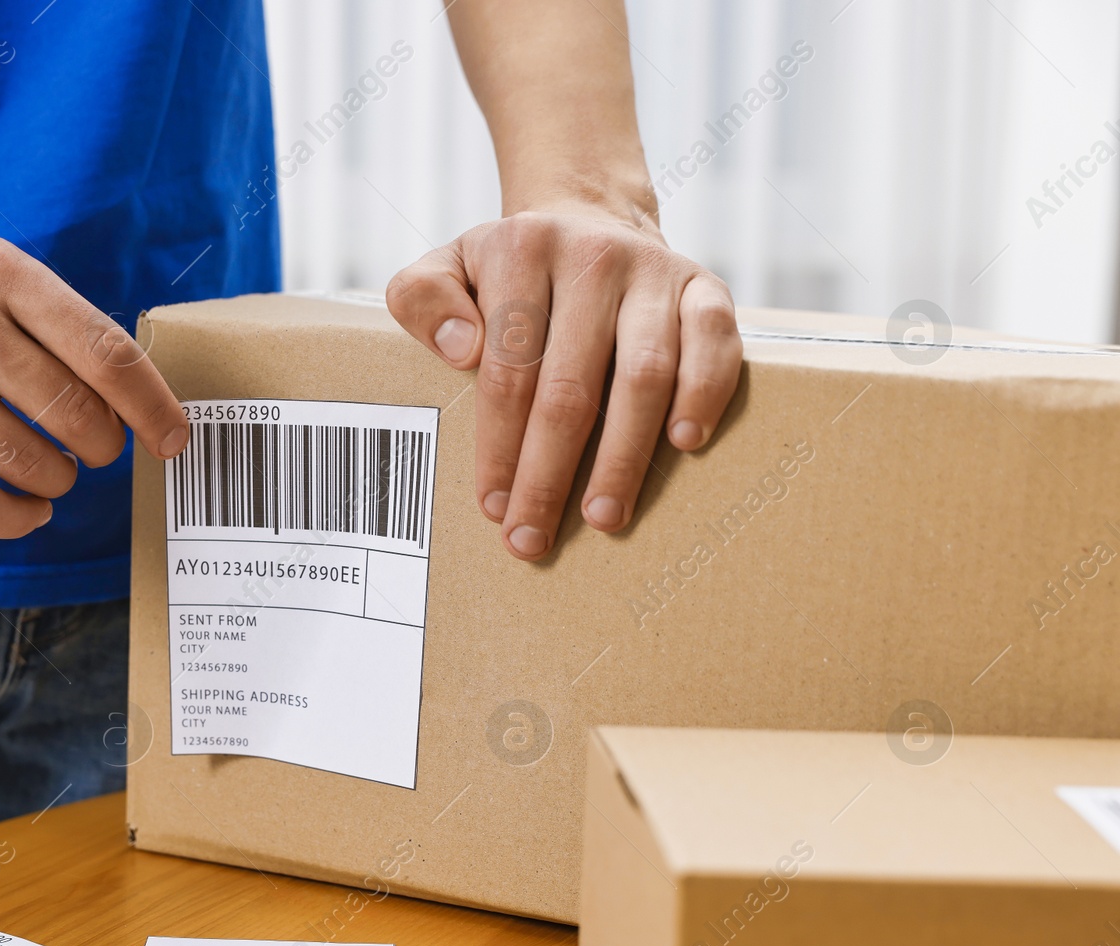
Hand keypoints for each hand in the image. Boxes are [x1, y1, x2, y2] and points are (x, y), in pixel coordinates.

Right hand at [0, 236, 187, 537]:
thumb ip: (55, 323)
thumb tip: (137, 400)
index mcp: (0, 274)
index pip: (106, 353)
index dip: (152, 406)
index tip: (174, 439)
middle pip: (77, 416)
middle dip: (102, 448)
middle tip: (95, 452)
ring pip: (32, 465)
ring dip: (58, 483)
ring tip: (53, 475)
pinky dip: (18, 518)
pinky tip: (27, 510)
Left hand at [386, 203, 741, 559]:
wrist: (588, 216)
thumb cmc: (511, 266)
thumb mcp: (447, 266)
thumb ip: (423, 298)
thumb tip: (461, 350)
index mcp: (522, 249)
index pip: (507, 369)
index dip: (500, 446)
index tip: (493, 506)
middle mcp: (592, 255)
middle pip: (570, 385)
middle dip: (550, 473)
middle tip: (534, 536)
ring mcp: (654, 269)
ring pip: (644, 373)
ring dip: (624, 455)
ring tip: (604, 515)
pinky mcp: (706, 284)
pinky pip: (715, 340)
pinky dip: (705, 392)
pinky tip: (684, 444)